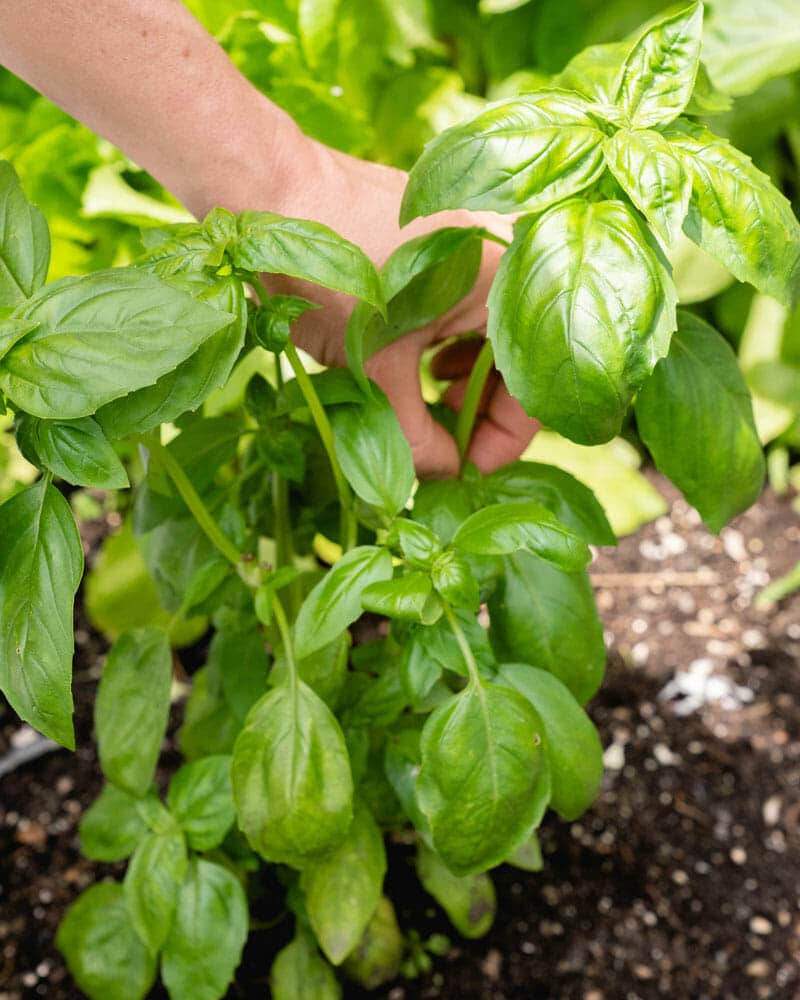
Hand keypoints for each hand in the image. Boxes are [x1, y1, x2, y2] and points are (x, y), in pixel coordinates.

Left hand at [260, 141, 539, 478]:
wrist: (270, 190)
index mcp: (509, 284)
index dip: (500, 442)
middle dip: (479, 411)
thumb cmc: (329, 276)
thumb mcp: (376, 372)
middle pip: (516, 359)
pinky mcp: (446, 238)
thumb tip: (443, 474)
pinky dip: (447, 342)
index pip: (533, 388)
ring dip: (462, 380)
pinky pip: (467, 303)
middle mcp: (508, 256)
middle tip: (440, 443)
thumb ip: (416, 436)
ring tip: (424, 403)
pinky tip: (415, 360)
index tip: (463, 469)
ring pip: (490, 333)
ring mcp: (477, 241)